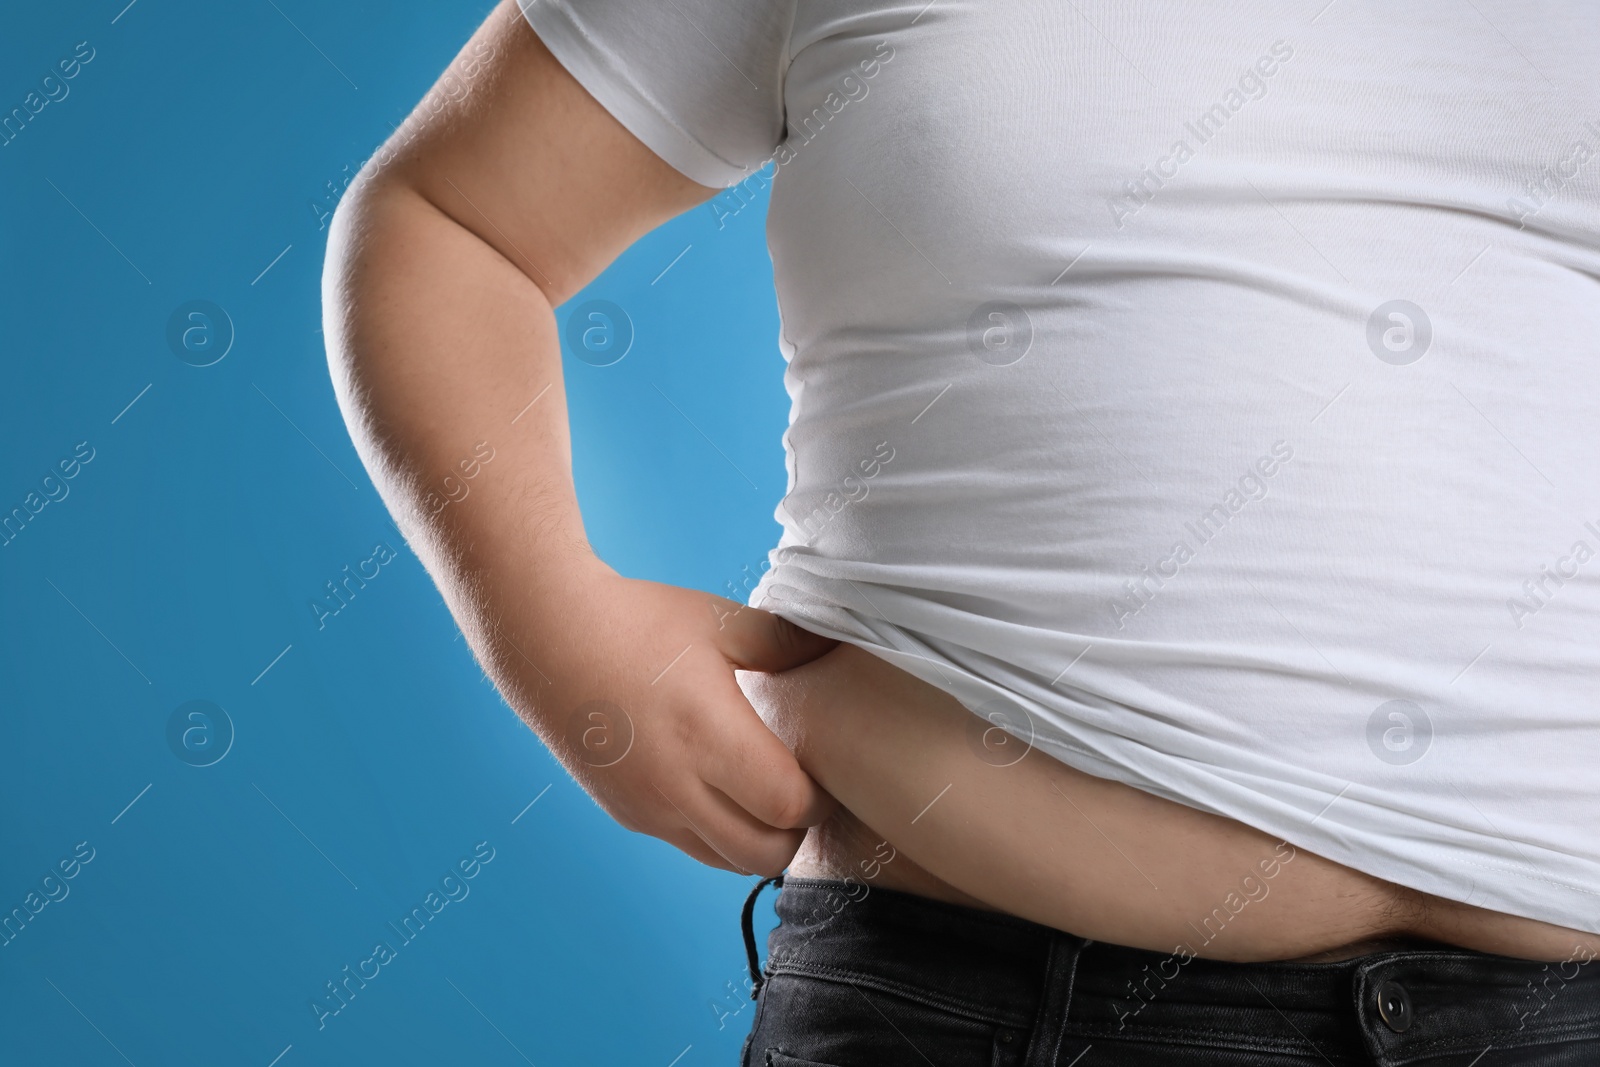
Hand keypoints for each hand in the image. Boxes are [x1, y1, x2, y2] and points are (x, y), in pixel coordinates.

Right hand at [513, 568, 841, 875]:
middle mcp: (678, 786)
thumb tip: (839, 639)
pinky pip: (691, 847)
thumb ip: (786, 640)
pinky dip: (719, 835)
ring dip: (757, 841)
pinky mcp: (628, 814)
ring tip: (763, 793)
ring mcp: (649, 808)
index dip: (819, 797)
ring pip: (727, 863)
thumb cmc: (639, 621)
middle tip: (800, 788)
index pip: (788, 806)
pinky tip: (721, 788)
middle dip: (796, 831)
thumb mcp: (719, 621)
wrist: (547, 636)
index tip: (823, 768)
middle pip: (765, 855)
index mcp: (709, 737)